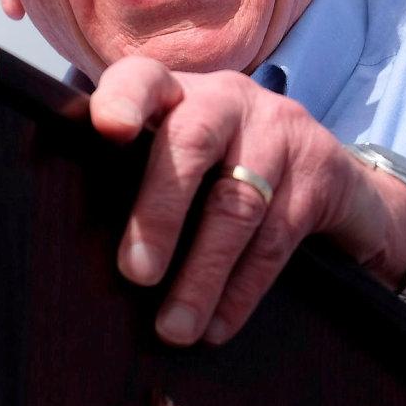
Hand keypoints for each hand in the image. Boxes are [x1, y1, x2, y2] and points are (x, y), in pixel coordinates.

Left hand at [89, 57, 405, 346]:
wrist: (329, 174)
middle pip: (193, 141)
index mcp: (177, 92)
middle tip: (136, 273)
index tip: (108, 129)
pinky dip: (241, 290)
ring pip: (237, 204)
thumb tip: (76, 257)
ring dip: (202, 274)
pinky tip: (217, 325)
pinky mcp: (320, 173)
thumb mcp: (176, 157)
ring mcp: (279, 130)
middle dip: (161, 211)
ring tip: (174, 327)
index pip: (143, 79)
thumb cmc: (218, 171)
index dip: (125, 99)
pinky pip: (276, 239)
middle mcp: (227, 99)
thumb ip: (131, 177)